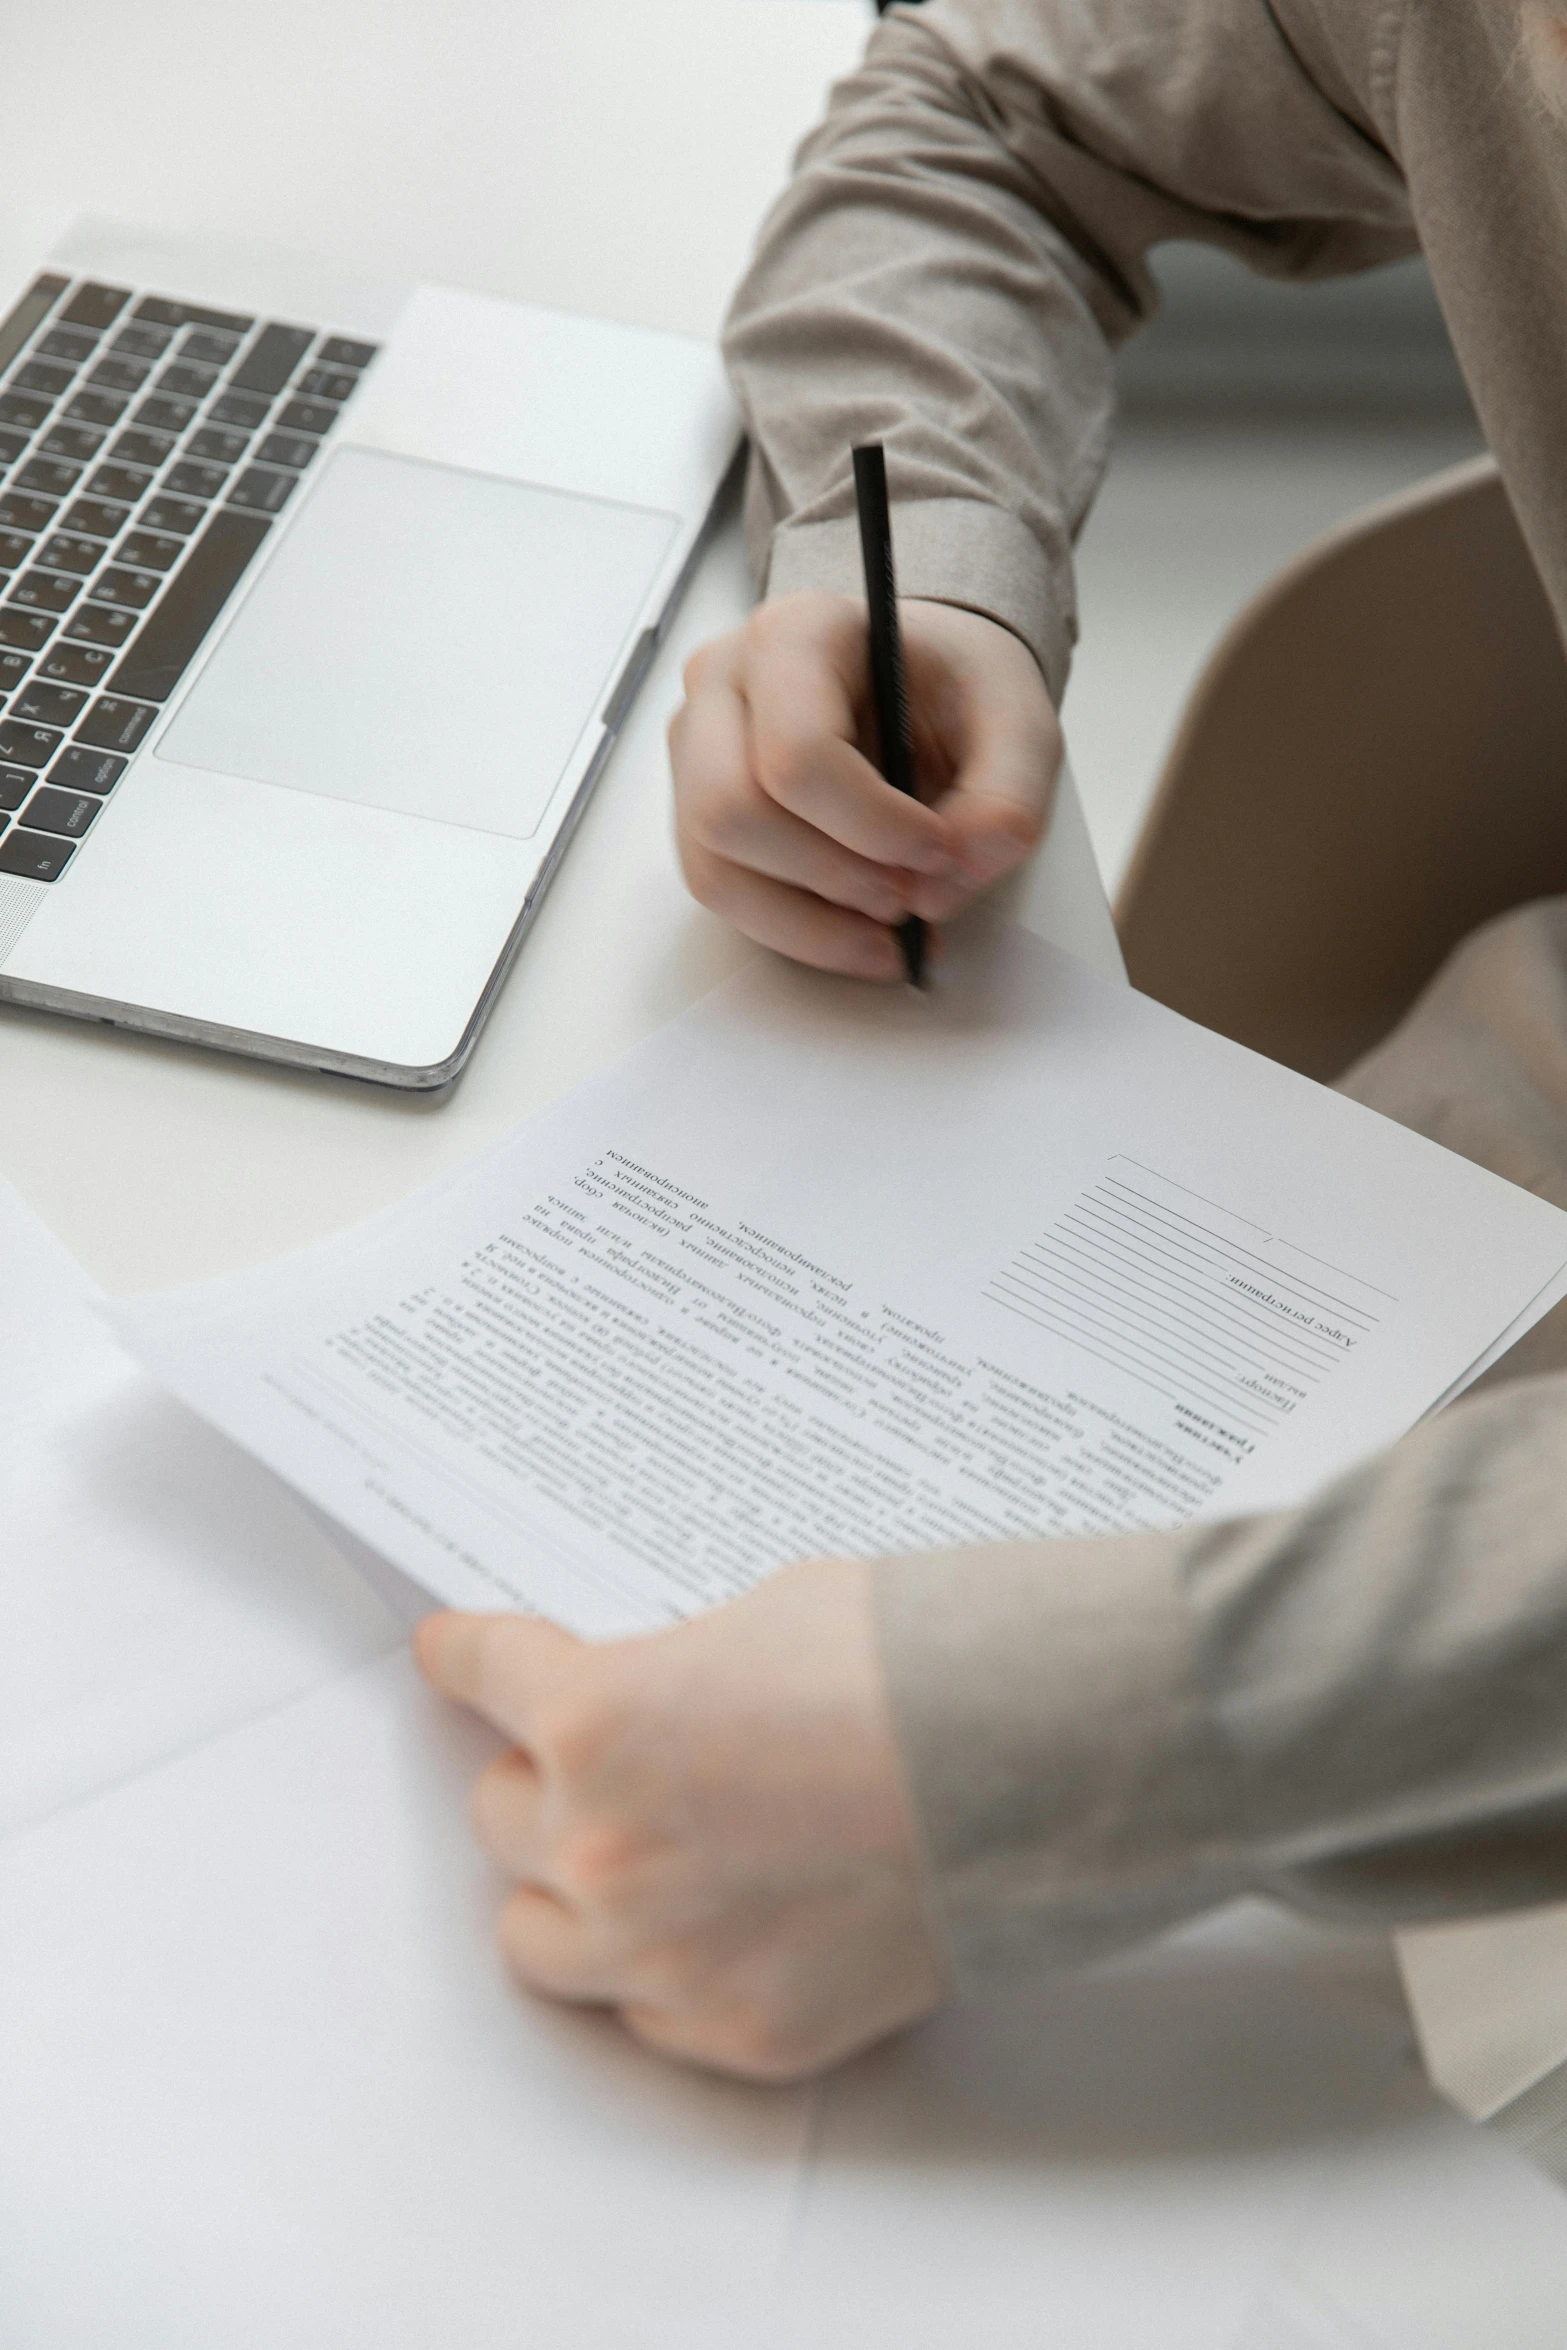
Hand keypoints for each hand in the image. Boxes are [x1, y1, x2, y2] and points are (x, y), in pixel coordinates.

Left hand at [413, 1556, 946, 2080]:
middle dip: (538, 1780)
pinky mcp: (736, 2033)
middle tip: (585, 1764)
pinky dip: (659, 1971)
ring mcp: (662, 1958)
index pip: (489, 1675)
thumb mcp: (761, 1619)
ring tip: (629, 1861)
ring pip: (537, 1939)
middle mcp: (602, 1848)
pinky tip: (716, 1925)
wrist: (1030, 1770)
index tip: (448, 1654)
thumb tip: (659, 1700)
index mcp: (597, 1720)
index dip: (466, 1656)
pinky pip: (643, 2015)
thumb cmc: (912, 1670)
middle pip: (497, 1819)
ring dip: (566, 1891)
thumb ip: (673, 1671)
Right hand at [670, 593, 1062, 979]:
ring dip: (811, 919)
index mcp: (799, 633)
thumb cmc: (954, 691)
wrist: (923, 687)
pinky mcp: (697, 811)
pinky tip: (858, 937)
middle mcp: (725, 681)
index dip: (873, 826)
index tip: (939, 852)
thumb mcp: (1019, 726)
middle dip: (835, 876)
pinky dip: (794, 932)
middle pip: (734, 812)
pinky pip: (719, 892)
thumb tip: (950, 879)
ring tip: (891, 922)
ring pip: (716, 865)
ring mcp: (696, 749)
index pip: (798, 751)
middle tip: (913, 895)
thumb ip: (1006, 799)